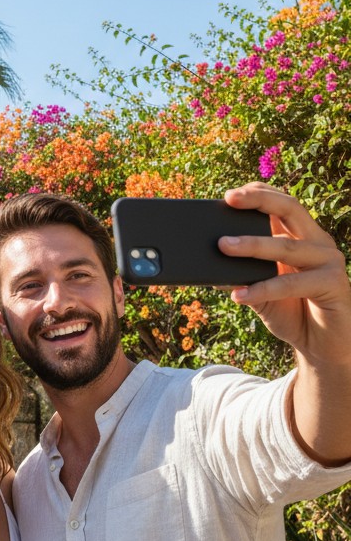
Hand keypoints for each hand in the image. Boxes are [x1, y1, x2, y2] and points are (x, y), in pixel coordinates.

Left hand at [221, 183, 350, 365]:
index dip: (258, 194)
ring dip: (252, 245)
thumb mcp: (259, 292)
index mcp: (300, 237)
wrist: (322, 345)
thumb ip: (239, 277)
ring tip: (222, 246)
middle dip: (259, 201)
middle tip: (229, 200)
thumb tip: (206, 267)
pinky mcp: (334, 284)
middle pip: (290, 209)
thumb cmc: (290, 312)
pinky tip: (240, 295)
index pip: (281, 204)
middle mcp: (316, 242)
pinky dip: (264, 288)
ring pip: (287, 246)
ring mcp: (328, 261)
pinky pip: (293, 284)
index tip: (229, 194)